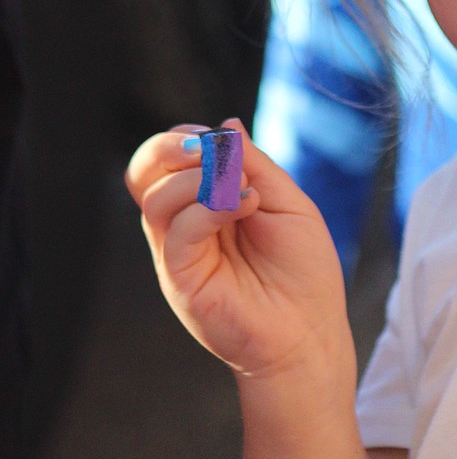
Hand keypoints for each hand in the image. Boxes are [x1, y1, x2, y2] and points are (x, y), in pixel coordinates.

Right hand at [126, 122, 348, 383]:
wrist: (310, 333)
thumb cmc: (304, 271)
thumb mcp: (286, 201)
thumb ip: (253, 164)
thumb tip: (226, 125)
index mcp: (203, 204)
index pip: (166, 160)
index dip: (183, 138)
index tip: (218, 138)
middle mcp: (183, 227)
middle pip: (144, 173)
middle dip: (169, 147)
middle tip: (208, 148)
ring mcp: (178, 254)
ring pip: (155, 198)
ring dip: (200, 179)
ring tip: (244, 189)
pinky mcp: (180, 280)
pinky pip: (176, 233)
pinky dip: (208, 208)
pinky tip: (245, 204)